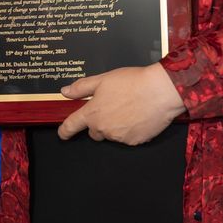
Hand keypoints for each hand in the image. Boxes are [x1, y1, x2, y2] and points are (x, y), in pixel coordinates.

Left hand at [57, 64, 185, 144]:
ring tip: (128, 108)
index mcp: (92, 114)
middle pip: (94, 131)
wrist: (160, 91)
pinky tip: (138, 116)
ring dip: (115, 126)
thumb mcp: (102, 80)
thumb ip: (81, 88)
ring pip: (111, 134)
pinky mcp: (135, 142)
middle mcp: (103, 129)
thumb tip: (65, 92)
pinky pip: (128, 138)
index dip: (65, 131)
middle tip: (111, 107)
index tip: (63, 133)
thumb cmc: (132, 82)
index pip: (71, 126)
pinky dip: (130, 130)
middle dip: (99, 123)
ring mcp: (119, 137)